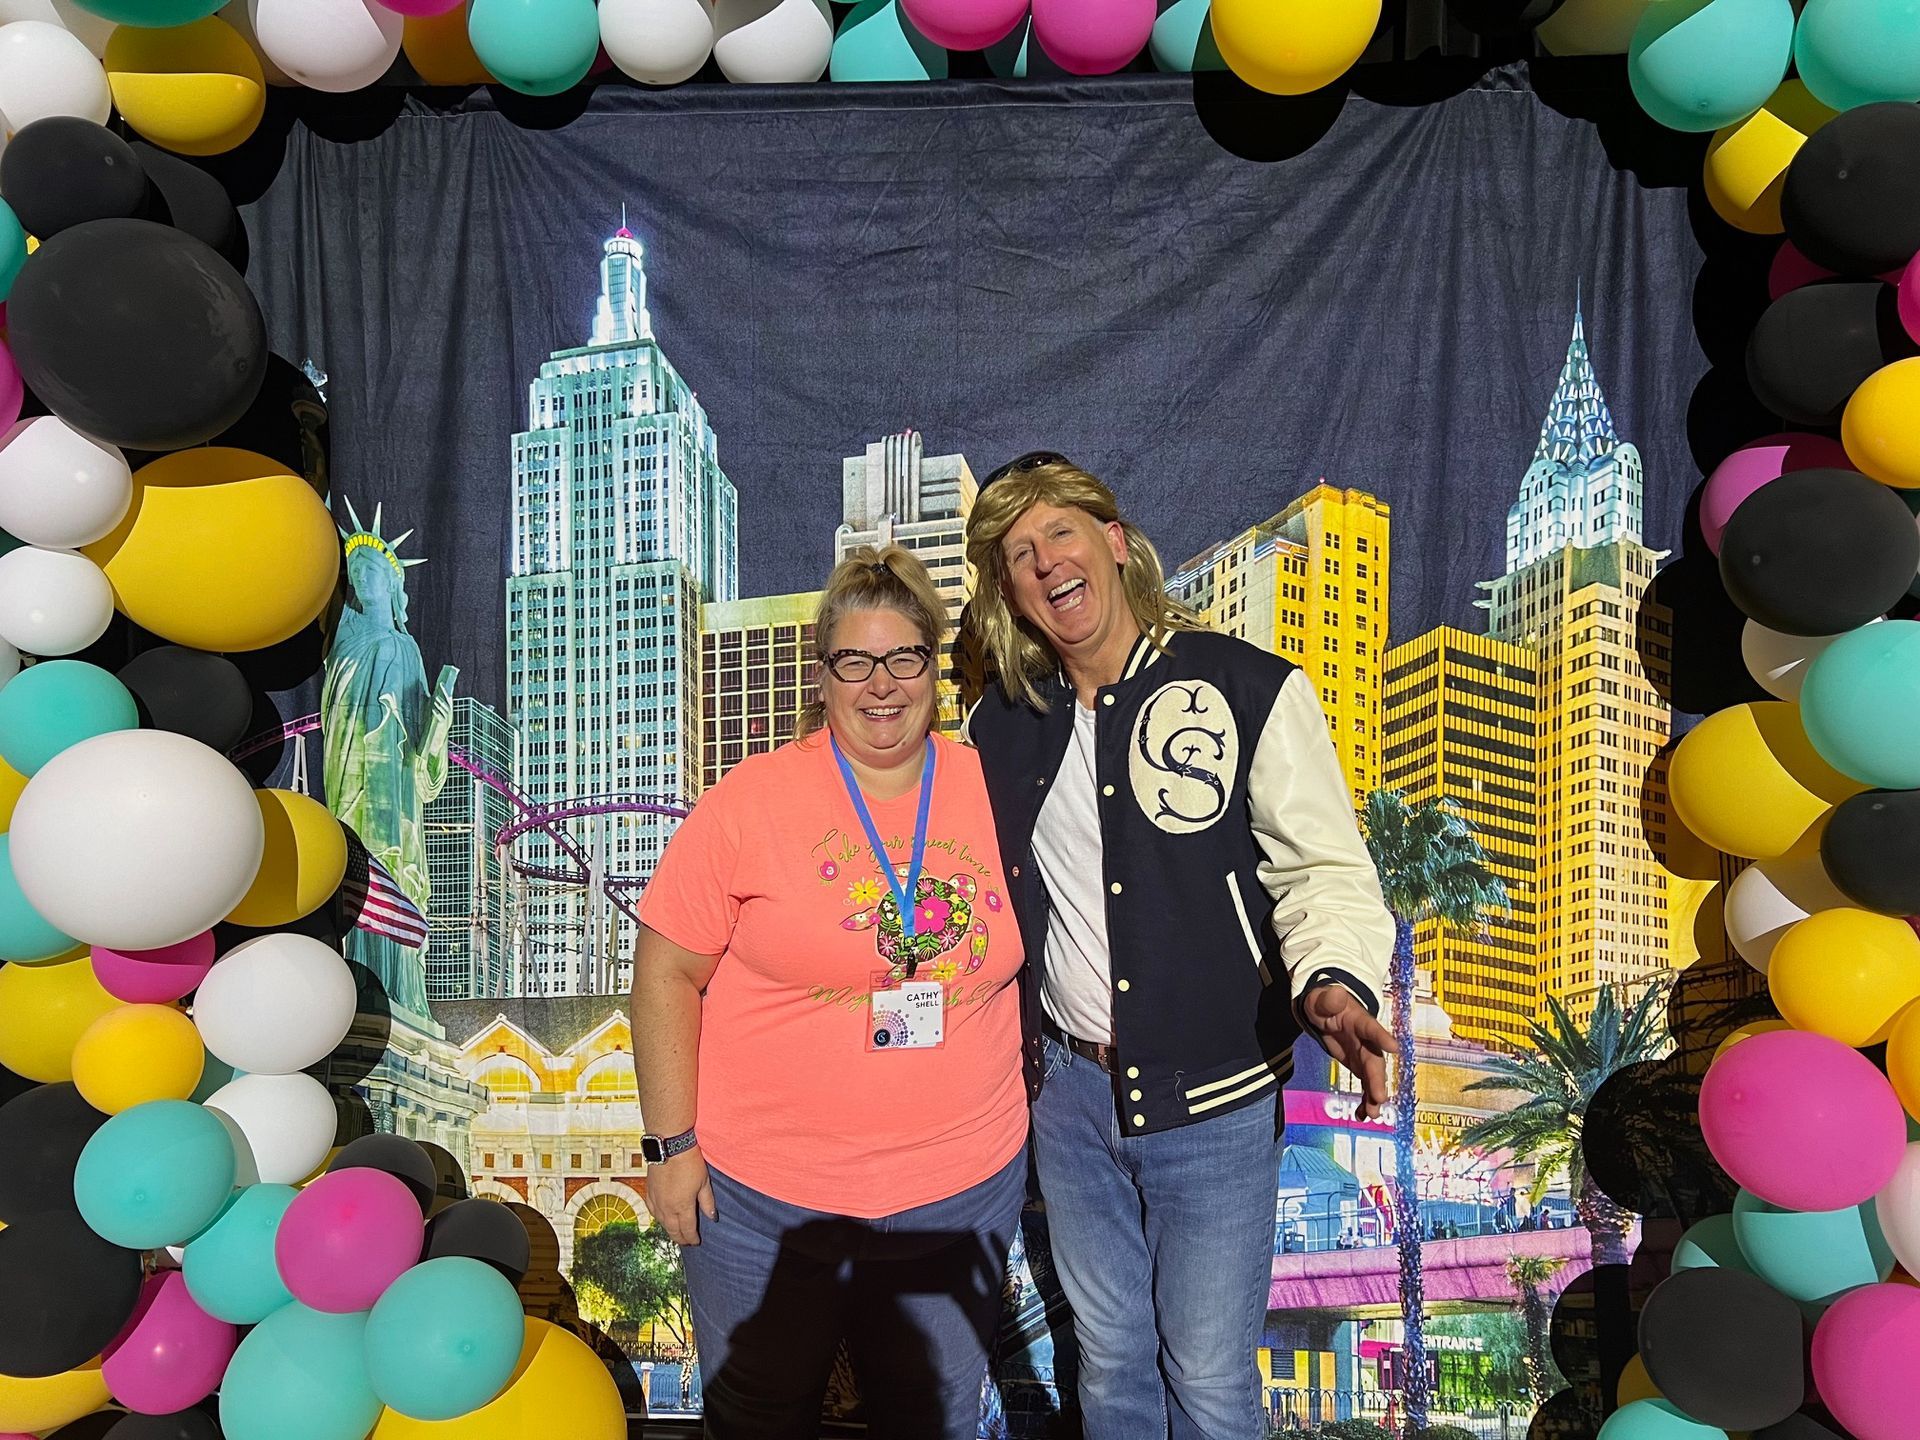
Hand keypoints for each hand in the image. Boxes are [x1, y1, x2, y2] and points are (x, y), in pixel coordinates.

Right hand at [648, 1148, 715, 1245]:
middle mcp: (667, 1208)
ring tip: (676, 1233)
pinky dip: (659, 1218)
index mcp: (682, 1207)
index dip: (692, 1238)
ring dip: (669, 1230)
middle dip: (681, 1238)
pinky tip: (662, 1218)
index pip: (688, 1229)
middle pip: (673, 1230)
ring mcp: (656, 1200)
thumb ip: (707, 1202)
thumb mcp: (704, 1182)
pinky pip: (652, 1212)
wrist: (669, 1146)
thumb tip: (712, 1217)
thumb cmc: (689, 1162)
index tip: (697, 1242)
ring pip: (661, 1223)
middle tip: (687, 1242)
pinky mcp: (648, 1192)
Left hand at [1303, 984, 1392, 1119]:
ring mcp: (1364, 1055)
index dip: (1381, 1038)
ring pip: (1372, 1078)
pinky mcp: (1359, 1066)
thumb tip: (1335, 994)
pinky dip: (1365, 1100)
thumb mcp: (1321, 998)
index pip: (1371, 1029)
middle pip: (1374, 1061)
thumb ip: (1328, 999)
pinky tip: (1363, 1116)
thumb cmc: (1324, 1002)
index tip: (1394, 1048)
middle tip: (1379, 1098)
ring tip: (1372, 1115)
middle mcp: (1367, 1041)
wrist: (1327, 1010)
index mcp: (1360, 1021)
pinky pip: (1365, 1085)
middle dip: (1377, 1079)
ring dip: (1373, 1096)